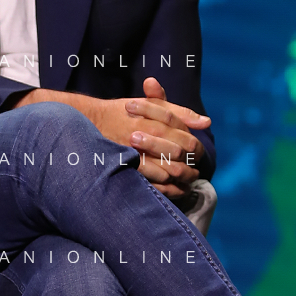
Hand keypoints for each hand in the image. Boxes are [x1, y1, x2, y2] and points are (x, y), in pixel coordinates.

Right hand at [12, 80, 210, 200]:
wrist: (88, 119)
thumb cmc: (124, 113)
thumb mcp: (151, 105)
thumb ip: (179, 111)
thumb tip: (207, 122)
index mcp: (154, 119)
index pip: (183, 136)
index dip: (194, 148)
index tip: (197, 154)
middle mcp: (144, 134)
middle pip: (176, 152)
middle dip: (189, 164)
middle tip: (196, 172)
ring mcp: (133, 150)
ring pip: (165, 168)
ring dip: (178, 177)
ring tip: (186, 183)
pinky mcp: (125, 164)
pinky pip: (149, 179)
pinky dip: (163, 186)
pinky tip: (171, 190)